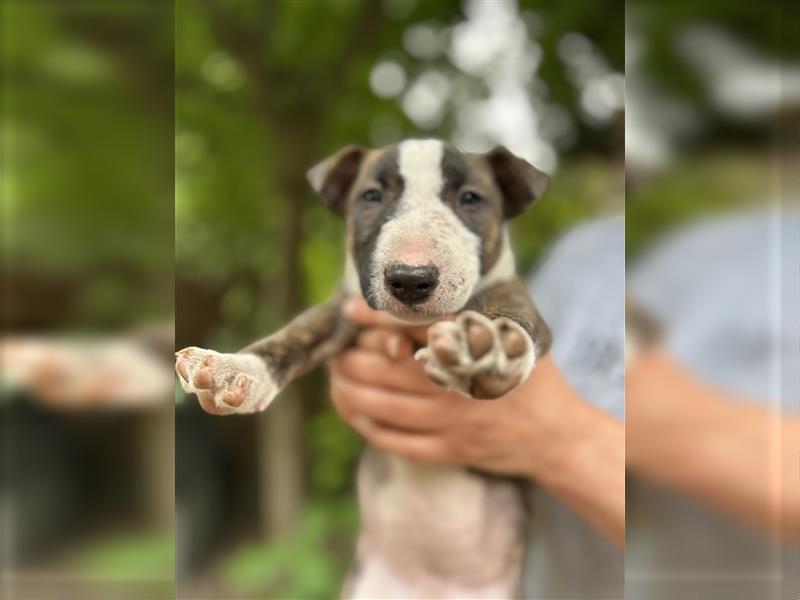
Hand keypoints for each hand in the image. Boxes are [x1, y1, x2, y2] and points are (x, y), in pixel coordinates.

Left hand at [333, 297, 625, 545]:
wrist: (556, 434)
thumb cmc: (528, 376)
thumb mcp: (511, 335)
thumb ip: (471, 316)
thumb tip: (423, 291)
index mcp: (474, 350)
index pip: (414, 328)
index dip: (376, 319)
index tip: (349, 310)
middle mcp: (458, 386)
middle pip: (387, 371)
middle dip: (351, 359)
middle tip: (335, 349)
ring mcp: (451, 423)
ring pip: (384, 408)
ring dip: (350, 392)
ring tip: (335, 378)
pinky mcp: (449, 451)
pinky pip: (397, 442)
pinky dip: (368, 428)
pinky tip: (353, 413)